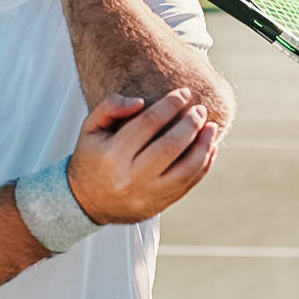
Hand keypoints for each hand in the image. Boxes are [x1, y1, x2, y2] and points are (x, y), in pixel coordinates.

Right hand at [67, 88, 220, 224]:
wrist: (87, 202)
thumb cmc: (92, 159)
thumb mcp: (89, 129)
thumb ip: (110, 107)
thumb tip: (140, 101)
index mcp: (113, 155)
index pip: (148, 123)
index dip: (170, 104)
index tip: (184, 92)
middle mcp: (131, 177)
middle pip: (170, 146)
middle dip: (191, 124)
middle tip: (201, 109)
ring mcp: (147, 195)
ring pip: (186, 169)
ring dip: (204, 145)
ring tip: (211, 126)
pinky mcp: (159, 205)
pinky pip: (188, 184)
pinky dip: (203, 165)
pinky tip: (210, 147)